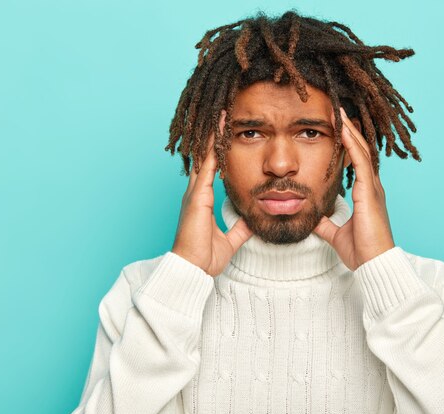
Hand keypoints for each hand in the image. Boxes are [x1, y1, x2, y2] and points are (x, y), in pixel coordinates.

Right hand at [171, 111, 252, 275]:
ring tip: (221, 114)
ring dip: (212, 135)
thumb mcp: (229, 240)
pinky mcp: (197, 196)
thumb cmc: (204, 257)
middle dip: (213, 135)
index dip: (218, 150)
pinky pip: (205, 166)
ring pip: (204, 156)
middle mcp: (196, 192)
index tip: (226, 133)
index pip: (212, 168)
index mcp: (202, 200)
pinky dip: (211, 149)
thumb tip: (251, 222)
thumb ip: (239, 229)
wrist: (192, 270)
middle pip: (206, 156)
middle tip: (222, 113)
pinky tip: (217, 133)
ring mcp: (194, 192)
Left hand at [314, 107, 394, 270]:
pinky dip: (351, 144)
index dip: (346, 142)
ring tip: (338, 111)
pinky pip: (360, 161)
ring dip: (349, 130)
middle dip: (348, 129)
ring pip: (361, 150)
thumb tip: (314, 219)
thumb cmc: (361, 251)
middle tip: (336, 110)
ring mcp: (373, 187)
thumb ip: (326, 224)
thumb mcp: (336, 234)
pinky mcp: (370, 192)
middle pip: (360, 149)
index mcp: (366, 194)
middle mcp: (372, 186)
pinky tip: (343, 129)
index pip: (355, 161)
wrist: (374, 264)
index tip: (335, 126)